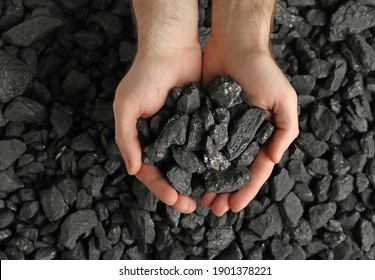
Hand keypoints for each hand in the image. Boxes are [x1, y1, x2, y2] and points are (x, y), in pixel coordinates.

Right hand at [114, 0, 200, 212]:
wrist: (171, 48)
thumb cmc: (145, 76)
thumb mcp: (127, 105)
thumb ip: (127, 137)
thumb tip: (133, 170)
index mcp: (144, 139)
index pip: (151, 171)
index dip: (161, 188)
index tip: (175, 200)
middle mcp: (164, 139)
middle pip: (172, 173)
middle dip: (181, 191)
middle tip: (193, 206)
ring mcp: (184, 132)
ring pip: (191, 164)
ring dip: (198, 181)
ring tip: (208, 196)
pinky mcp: (201, 122)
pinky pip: (206, 146)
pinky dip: (211, 161)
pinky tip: (220, 173)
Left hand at [200, 39, 298, 215]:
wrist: (235, 44)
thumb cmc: (263, 71)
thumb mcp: (283, 100)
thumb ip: (285, 130)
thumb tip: (273, 160)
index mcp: (260, 136)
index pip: (253, 170)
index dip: (245, 190)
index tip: (233, 207)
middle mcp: (239, 136)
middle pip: (230, 172)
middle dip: (223, 192)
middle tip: (212, 209)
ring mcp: (220, 129)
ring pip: (211, 162)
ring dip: (206, 182)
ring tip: (198, 199)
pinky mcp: (202, 118)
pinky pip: (196, 143)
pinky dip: (192, 160)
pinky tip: (185, 174)